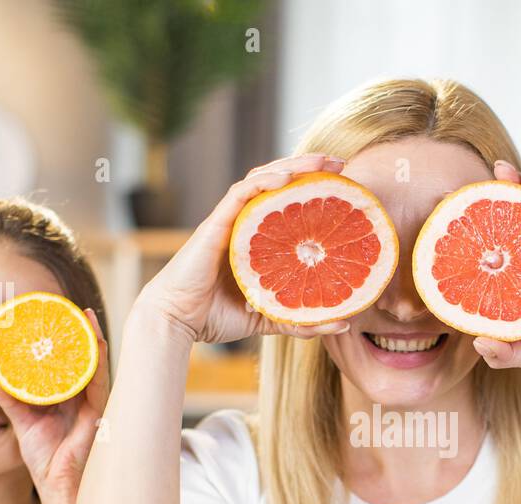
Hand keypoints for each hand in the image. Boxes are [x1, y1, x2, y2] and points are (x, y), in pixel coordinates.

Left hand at [0, 308, 109, 503]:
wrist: (59, 488)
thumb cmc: (46, 459)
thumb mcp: (23, 423)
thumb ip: (10, 401)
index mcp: (67, 398)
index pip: (66, 363)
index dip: (64, 340)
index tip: (53, 316)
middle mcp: (83, 397)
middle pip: (83, 358)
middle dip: (81, 332)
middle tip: (73, 306)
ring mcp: (94, 404)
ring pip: (95, 364)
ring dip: (92, 339)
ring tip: (86, 316)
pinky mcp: (100, 413)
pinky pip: (99, 382)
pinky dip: (98, 361)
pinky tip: (95, 343)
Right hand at [134, 153, 356, 346]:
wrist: (176, 321)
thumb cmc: (214, 317)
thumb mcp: (268, 318)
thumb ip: (300, 319)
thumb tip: (342, 323)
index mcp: (256, 239)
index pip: (286, 204)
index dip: (312, 190)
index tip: (344, 187)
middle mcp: (243, 223)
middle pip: (277, 183)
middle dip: (308, 168)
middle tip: (339, 165)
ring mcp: (229, 220)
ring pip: (261, 179)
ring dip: (292, 165)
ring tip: (321, 162)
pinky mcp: (215, 223)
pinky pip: (240, 193)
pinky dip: (263, 181)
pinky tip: (286, 178)